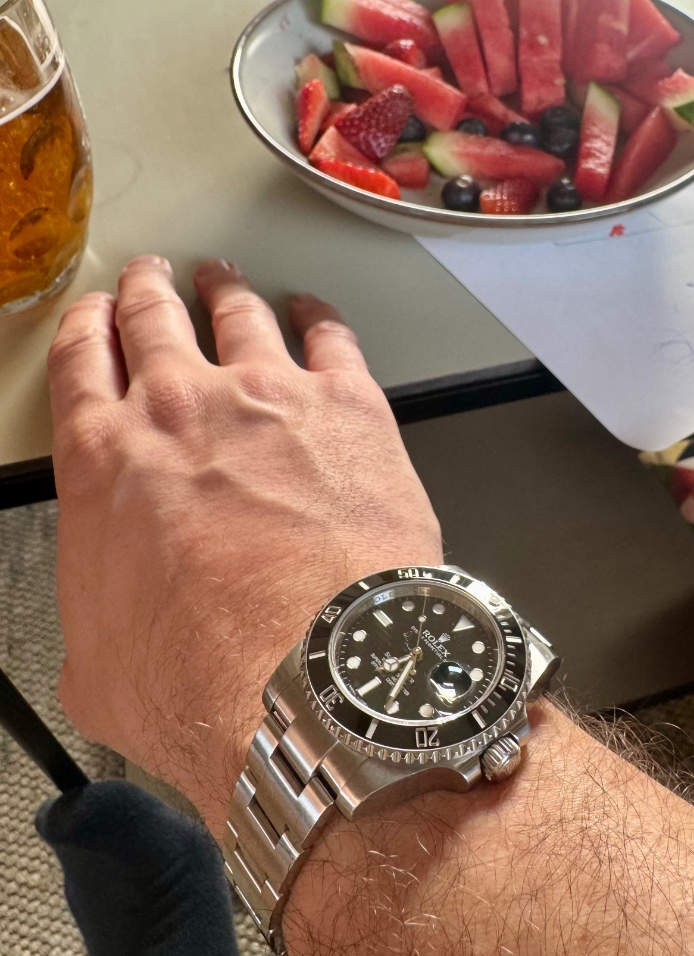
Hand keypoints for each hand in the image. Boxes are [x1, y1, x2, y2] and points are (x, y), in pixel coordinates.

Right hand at [47, 256, 442, 836]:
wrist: (310, 677)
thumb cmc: (204, 679)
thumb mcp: (98, 668)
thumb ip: (97, 620)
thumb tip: (107, 629)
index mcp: (106, 463)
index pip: (83, 367)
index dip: (88, 331)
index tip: (95, 315)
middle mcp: (179, 410)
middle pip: (154, 321)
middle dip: (148, 292)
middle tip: (150, 276)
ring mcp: (268, 398)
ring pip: (238, 315)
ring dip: (225, 289)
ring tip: (223, 276)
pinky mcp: (349, 407)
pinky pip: (330, 335)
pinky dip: (317, 315)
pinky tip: (314, 311)